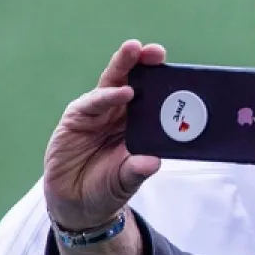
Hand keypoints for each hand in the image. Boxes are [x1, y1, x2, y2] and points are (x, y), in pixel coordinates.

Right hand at [44, 40, 164, 230]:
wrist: (77, 204)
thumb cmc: (108, 187)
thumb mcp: (127, 181)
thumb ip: (137, 170)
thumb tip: (153, 162)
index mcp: (138, 123)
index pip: (151, 96)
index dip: (161, 80)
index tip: (178, 69)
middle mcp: (118, 114)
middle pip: (131, 81)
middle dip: (141, 62)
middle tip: (153, 50)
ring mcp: (96, 114)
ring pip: (111, 84)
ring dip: (123, 67)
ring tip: (135, 53)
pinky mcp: (76, 119)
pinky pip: (91, 104)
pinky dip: (106, 97)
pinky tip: (122, 92)